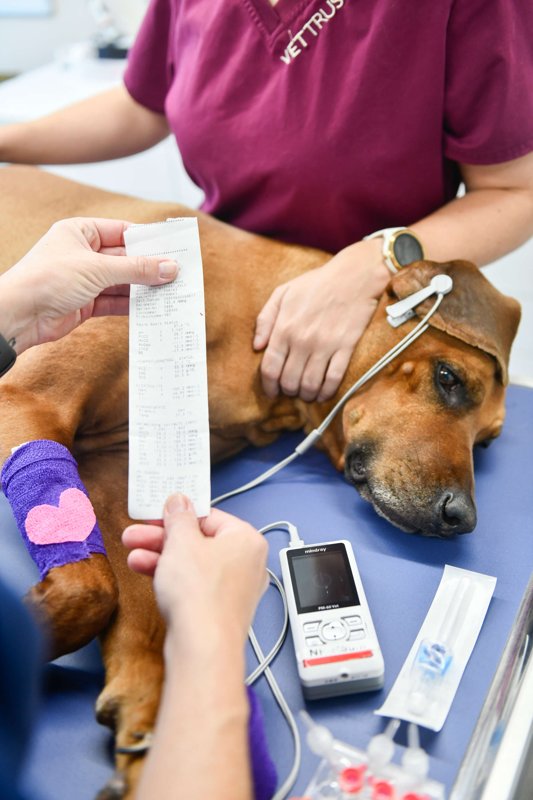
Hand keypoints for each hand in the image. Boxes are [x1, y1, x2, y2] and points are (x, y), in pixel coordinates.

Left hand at [1, 217, 177, 352]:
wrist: (19, 315)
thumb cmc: (49, 279)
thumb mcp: (98, 269)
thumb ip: (136, 269)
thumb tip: (169, 267)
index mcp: (80, 232)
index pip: (122, 231)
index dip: (147, 240)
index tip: (173, 248)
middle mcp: (82, 254)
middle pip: (125, 258)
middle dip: (149, 267)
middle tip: (178, 274)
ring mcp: (84, 279)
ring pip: (122, 282)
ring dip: (143, 288)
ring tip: (170, 292)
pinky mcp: (85, 303)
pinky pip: (114, 301)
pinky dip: (131, 305)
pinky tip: (151, 308)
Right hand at [122, 494, 268, 643]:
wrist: (203, 648)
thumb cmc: (202, 596)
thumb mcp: (182, 542)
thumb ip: (179, 518)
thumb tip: (180, 502)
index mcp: (247, 540)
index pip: (210, 516)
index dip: (179, 514)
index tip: (157, 514)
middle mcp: (247, 564)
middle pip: (199, 541)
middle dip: (163, 538)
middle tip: (138, 534)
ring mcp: (234, 589)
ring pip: (194, 564)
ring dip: (162, 557)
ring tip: (134, 554)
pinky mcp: (220, 610)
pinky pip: (194, 585)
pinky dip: (172, 578)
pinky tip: (147, 573)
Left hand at [253, 240, 389, 401]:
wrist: (354, 276)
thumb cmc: (317, 283)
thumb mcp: (283, 292)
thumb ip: (265, 319)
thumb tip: (256, 346)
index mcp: (284, 327)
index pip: (270, 368)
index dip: (268, 385)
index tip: (271, 392)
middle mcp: (302, 339)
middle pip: (289, 380)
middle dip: (287, 391)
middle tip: (291, 391)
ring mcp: (325, 345)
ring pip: (310, 384)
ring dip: (306, 395)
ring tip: (306, 394)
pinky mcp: (346, 347)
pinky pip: (334, 379)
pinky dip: (327, 392)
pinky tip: (323, 393)